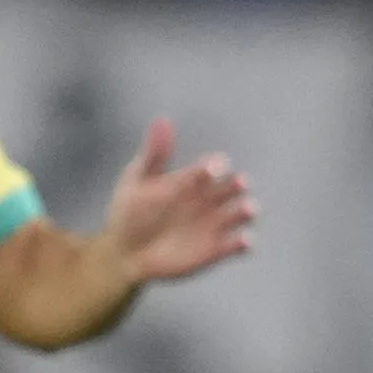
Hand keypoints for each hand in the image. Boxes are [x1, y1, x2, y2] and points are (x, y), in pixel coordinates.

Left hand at [104, 118, 254, 284]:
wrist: (124, 252)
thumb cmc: (131, 212)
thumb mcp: (138, 181)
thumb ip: (154, 155)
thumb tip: (161, 120)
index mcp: (193, 179)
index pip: (210, 167)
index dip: (215, 166)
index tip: (214, 167)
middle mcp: (210, 198)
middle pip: (233, 186)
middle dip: (237, 185)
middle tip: (238, 184)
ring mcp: (215, 223)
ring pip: (242, 212)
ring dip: (247, 210)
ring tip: (246, 209)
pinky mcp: (216, 249)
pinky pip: (238, 244)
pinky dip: (244, 242)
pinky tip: (242, 240)